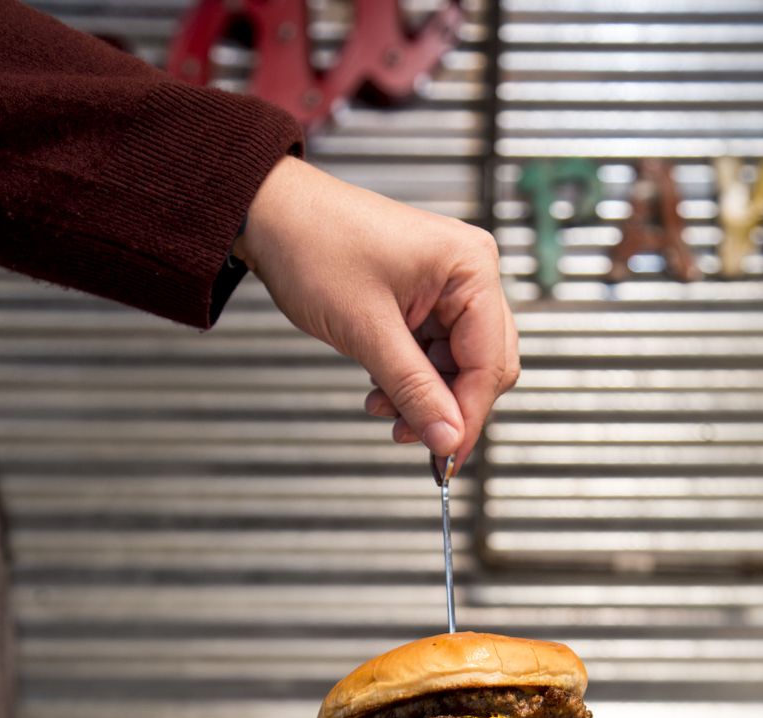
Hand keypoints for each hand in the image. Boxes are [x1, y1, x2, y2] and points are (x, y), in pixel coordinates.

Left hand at [232, 158, 518, 471]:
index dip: (469, 416)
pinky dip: (410, 380)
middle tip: (411, 437)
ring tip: (382, 410)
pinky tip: (380, 391)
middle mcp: (469, 274)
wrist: (271, 215)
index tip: (446, 457)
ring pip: (457, 367)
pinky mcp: (424, 300)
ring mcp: (447, 287)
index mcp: (470, 268)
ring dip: (424, 398)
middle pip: (484, 366)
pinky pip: (433, 355)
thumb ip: (413, 390)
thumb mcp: (367, 331)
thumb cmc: (315, 245)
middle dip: (447, 407)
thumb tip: (448, 439)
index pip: (490, 362)